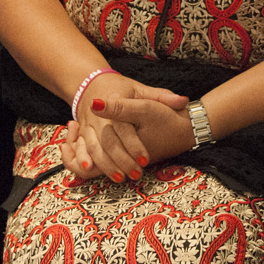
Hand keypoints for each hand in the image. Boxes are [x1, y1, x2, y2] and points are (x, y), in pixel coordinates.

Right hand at [60, 73, 187, 181]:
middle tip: (137, 174)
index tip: (145, 159)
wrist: (93, 85)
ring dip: (106, 165)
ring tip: (121, 178)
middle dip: (122, 160)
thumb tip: (183, 101)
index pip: (124, 127)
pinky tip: (89, 172)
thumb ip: (162, 96)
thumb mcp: (141, 89)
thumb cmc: (122, 89)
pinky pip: (80, 148)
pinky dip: (82, 160)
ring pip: (94, 148)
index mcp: (115, 100)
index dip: (134, 144)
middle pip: (108, 141)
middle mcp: (98, 115)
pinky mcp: (81, 133)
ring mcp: (88, 124)